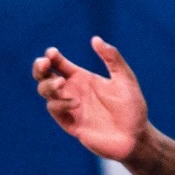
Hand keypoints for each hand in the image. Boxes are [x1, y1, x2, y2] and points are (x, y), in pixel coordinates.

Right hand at [33, 37, 148, 162]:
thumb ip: (112, 59)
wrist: (136, 136)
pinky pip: (55, 110)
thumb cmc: (132, 107)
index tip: (52, 53)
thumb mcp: (125, 79)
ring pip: (45, 92)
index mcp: (82, 78)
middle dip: (39, 68)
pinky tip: (76, 103)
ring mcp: (69, 107)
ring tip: (61, 83)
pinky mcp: (70, 123)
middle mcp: (72, 91)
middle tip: (44, 63)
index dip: (51, 56)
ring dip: (48, 85)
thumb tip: (96, 39)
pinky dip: (61, 104)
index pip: (59, 64)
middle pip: (44, 76)